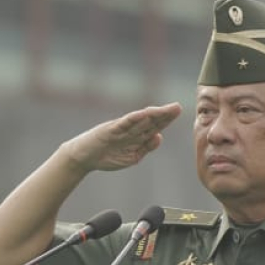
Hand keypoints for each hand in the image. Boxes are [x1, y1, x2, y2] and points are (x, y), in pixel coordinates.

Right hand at [62, 103, 181, 172]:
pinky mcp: (110, 130)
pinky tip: (143, 114)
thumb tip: (159, 137)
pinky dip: (133, 119)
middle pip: (150, 121)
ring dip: (152, 114)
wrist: (85, 157)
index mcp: (136, 136)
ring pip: (139, 120)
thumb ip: (146, 148)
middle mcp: (130, 129)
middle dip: (164, 115)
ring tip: (165, 109)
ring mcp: (120, 128)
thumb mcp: (132, 156)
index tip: (178, 112)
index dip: (166, 120)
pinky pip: (123, 123)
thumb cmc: (108, 156)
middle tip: (177, 107)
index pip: (154, 126)